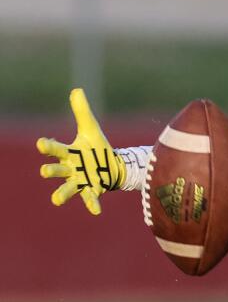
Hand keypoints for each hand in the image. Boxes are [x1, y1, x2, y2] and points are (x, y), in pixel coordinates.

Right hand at [36, 88, 124, 215]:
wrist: (112, 165)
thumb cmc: (97, 147)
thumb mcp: (91, 129)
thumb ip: (83, 112)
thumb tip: (76, 90)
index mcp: (68, 153)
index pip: (55, 149)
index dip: (48, 146)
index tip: (41, 144)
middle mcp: (70, 169)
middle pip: (56, 170)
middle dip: (51, 171)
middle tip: (44, 172)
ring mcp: (80, 181)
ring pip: (67, 189)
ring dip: (62, 194)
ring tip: (56, 200)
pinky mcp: (93, 189)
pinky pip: (90, 199)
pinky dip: (92, 204)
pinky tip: (96, 211)